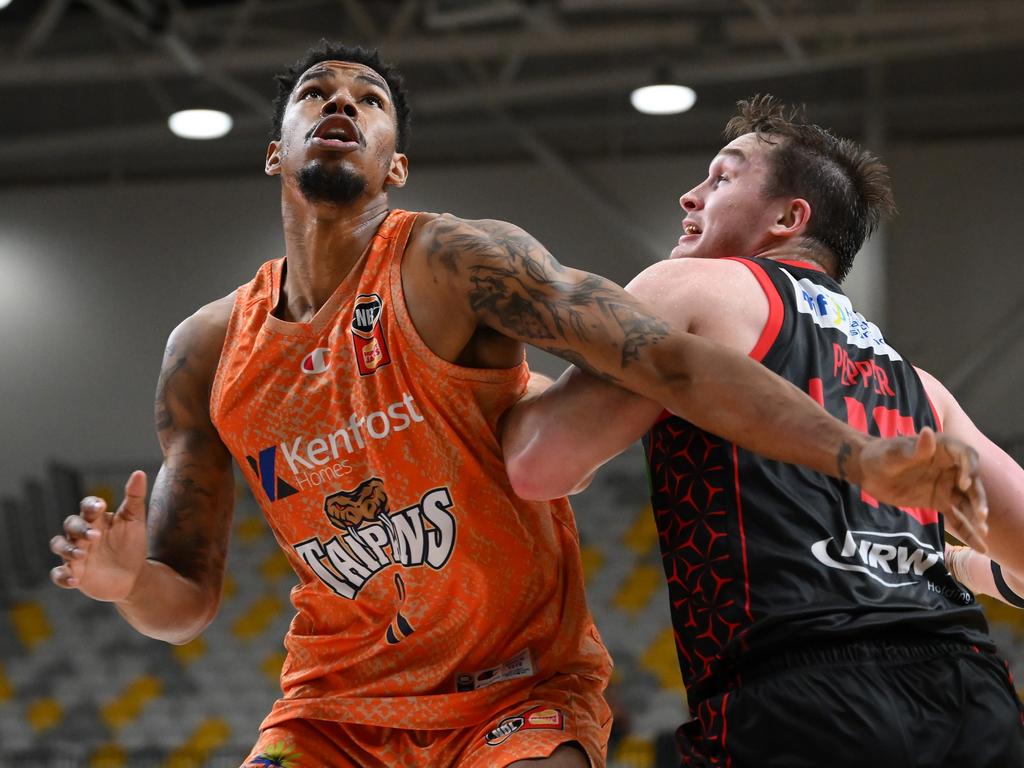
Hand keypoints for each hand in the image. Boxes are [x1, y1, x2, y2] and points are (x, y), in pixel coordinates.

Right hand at [49, 471, 149, 601]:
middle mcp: (82, 534)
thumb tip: (139, 473)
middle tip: (95, 536)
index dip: (90, 505)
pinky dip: (63, 577)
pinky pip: (59, 575)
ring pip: (59, 545)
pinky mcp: (74, 574)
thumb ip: (135, 498)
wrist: (134, 576)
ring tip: (81, 555)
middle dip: (79, 528)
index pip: (87, 506)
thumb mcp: (135, 521)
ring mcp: (76, 554)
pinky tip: (75, 580)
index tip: (100, 506)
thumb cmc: (132, 544)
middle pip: (70, 524)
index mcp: (97, 520)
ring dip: (67, 549)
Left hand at [858, 428, 988, 551]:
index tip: (964, 485)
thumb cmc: (879, 455)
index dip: (969, 469)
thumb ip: (914, 448)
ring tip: (983, 531)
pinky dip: (968, 531)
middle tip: (980, 514)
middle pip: (972, 482)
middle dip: (978, 498)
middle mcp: (950, 467)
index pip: (966, 456)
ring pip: (968, 501)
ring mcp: (946, 486)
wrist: (867, 471)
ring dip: (976, 515)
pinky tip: (981, 546)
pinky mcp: (939, 501)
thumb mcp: (894, 453)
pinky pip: (957, 517)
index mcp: (943, 449)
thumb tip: (928, 433)